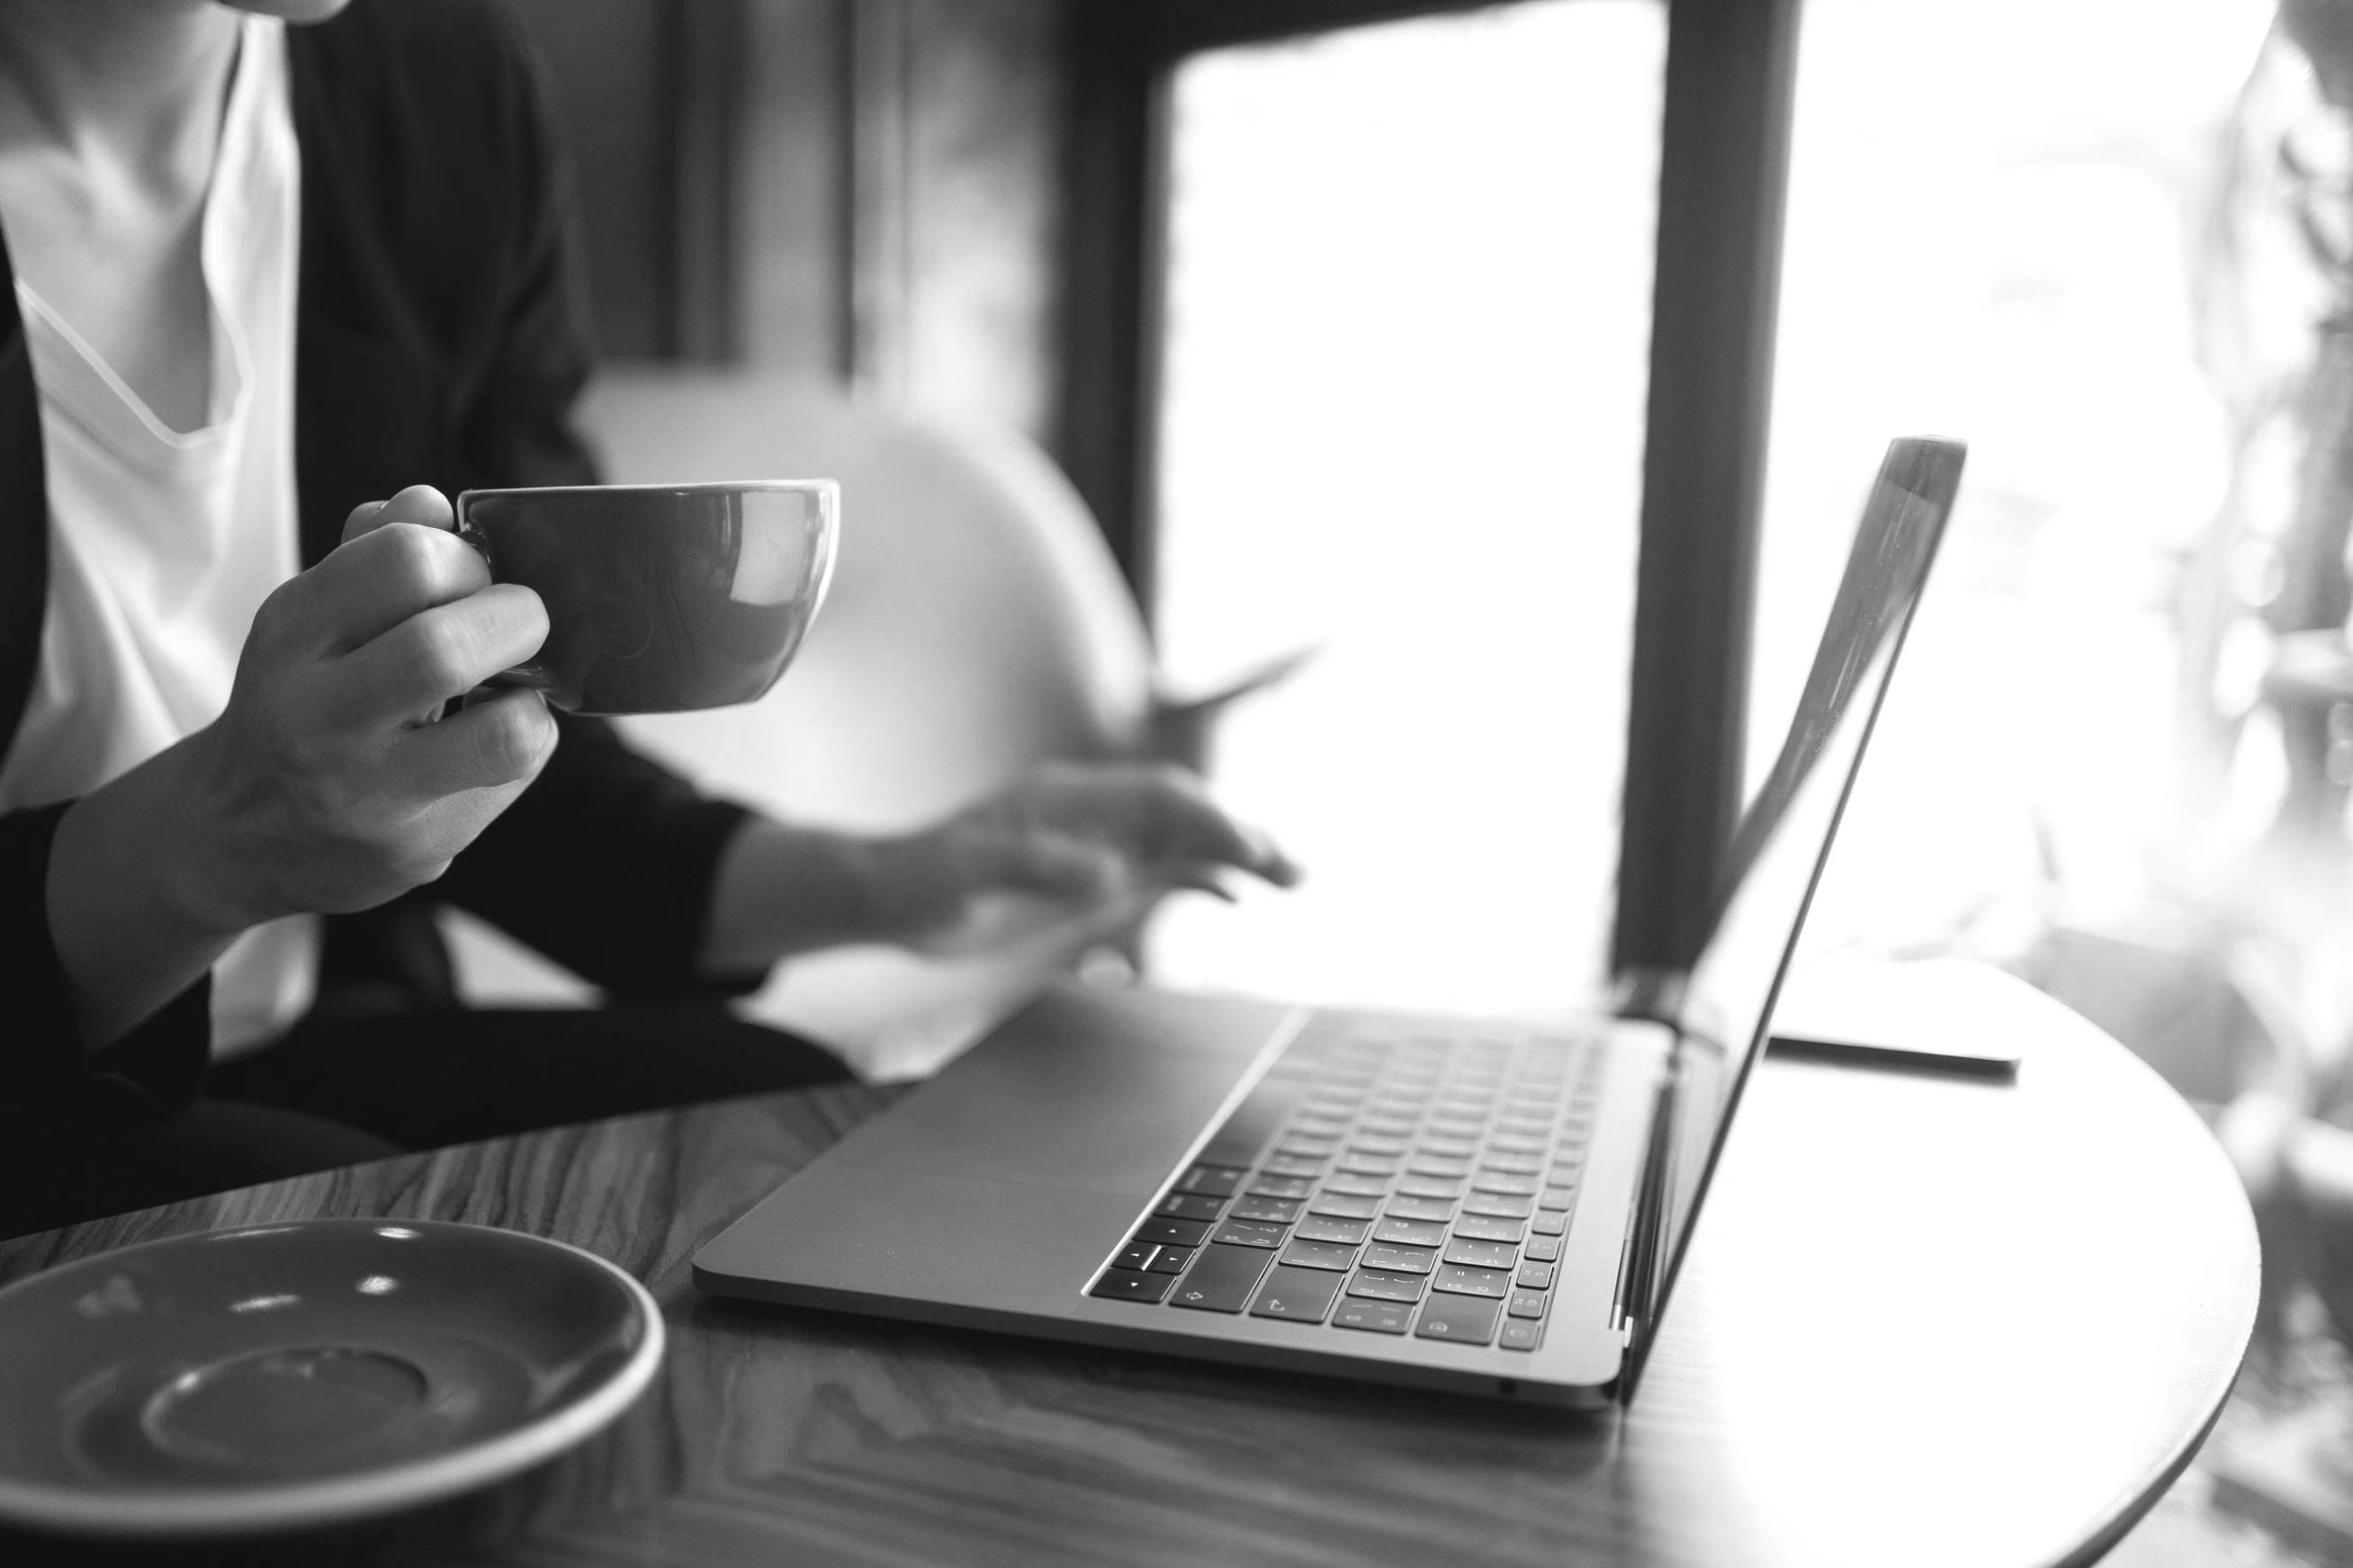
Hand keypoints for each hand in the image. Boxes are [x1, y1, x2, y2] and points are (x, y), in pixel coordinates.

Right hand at [171, 484, 556, 926]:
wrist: (240, 837)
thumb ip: (373, 554)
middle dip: (515, 620)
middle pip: (447, 648)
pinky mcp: (415, 848)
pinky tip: (486, 741)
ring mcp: (368, 793)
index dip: (465, 557)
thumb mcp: (312, 620)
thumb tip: (431, 502)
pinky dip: (523, 743)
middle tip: (518, 624)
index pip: (403, 561)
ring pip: (505, 733)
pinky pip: (513, 778)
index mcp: (291, 636)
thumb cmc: (301, 702)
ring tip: (509, 690)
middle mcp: (319, 717)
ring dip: (532, 698)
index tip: (473, 575)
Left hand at [861, 760, 1298, 958]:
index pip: (1156, 798)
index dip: (1206, 819)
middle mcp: (1093, 816)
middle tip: (1293, 872)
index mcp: (1068, 799)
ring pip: (1180, 845)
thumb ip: (1039, 869)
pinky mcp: (1091, 882)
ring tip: (1292, 881)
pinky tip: (1236, 897)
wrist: (890, 896)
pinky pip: (1158, 874)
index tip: (1244, 849)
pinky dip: (1201, 880)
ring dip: (1235, 859)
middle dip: (1240, 838)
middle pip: (1182, 816)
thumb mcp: (969, 874)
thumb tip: (1109, 877)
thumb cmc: (922, 877)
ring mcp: (1097, 848)